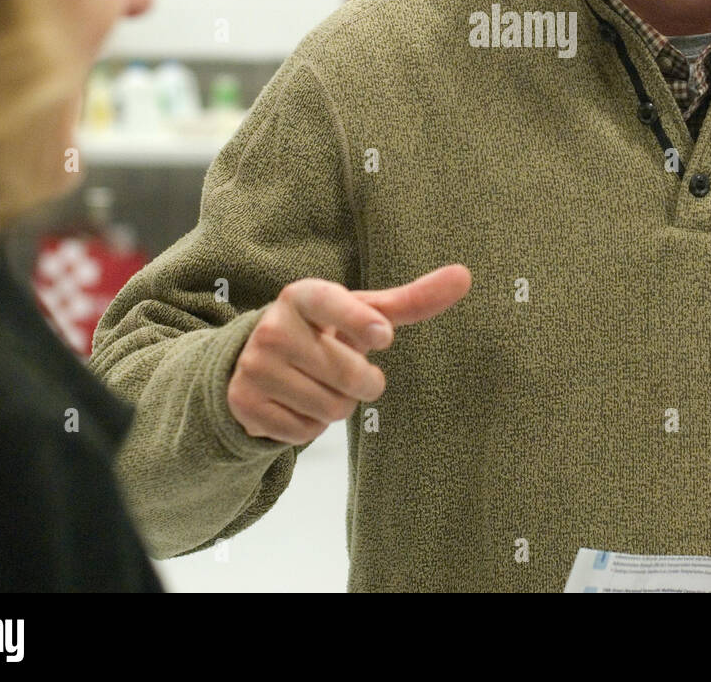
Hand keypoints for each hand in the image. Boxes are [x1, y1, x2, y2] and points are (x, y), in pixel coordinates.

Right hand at [227, 265, 470, 444]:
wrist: (256, 361)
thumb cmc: (326, 331)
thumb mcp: (363, 313)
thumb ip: (413, 299)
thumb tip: (465, 276)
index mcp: (302, 296)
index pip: (331, 303)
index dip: (358, 319)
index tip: (383, 335)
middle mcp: (272, 327)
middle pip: (348, 375)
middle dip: (361, 382)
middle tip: (345, 370)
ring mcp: (254, 367)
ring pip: (329, 408)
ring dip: (337, 405)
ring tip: (319, 384)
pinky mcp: (245, 405)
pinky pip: (304, 433)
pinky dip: (311, 426)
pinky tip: (298, 402)